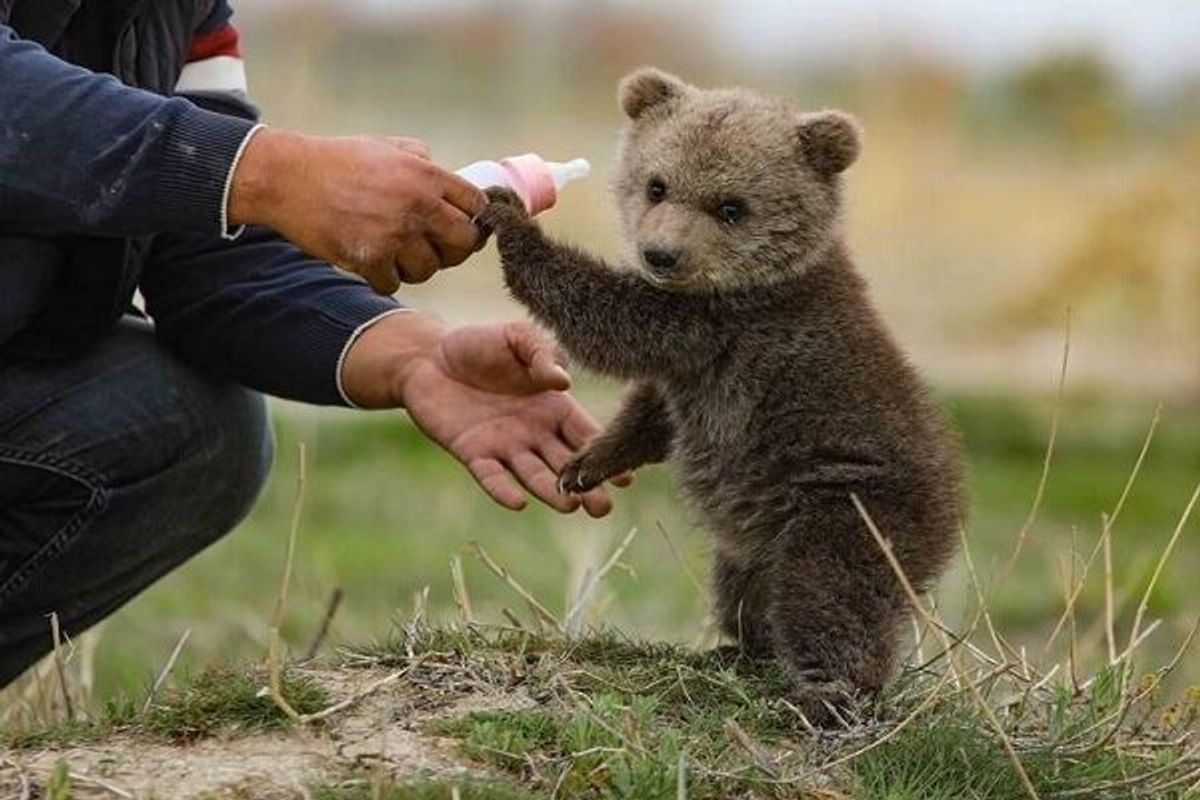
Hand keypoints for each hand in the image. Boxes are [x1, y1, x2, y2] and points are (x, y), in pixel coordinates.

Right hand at [228, 129, 485, 293]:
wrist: (289, 178)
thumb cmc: (336, 161)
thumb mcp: (387, 146)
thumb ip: (421, 159)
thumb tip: (445, 174)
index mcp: (427, 175)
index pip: (477, 206)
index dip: (474, 220)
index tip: (464, 228)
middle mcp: (419, 205)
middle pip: (464, 243)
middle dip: (453, 250)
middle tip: (436, 249)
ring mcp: (395, 234)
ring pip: (430, 269)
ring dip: (416, 267)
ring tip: (397, 254)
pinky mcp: (370, 258)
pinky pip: (394, 283)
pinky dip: (385, 278)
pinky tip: (373, 263)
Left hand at [340, 312, 617, 515]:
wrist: (428, 355)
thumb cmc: (479, 344)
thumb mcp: (517, 337)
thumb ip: (542, 354)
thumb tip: (563, 381)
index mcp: (553, 405)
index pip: (586, 434)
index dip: (604, 451)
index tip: (627, 474)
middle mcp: (534, 432)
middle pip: (567, 464)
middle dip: (587, 485)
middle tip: (603, 507)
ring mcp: (505, 446)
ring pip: (534, 475)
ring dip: (552, 492)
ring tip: (572, 506)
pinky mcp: (473, 453)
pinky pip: (491, 476)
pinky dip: (503, 490)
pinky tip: (518, 503)